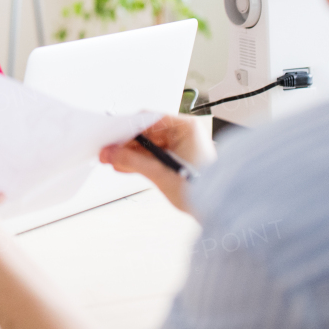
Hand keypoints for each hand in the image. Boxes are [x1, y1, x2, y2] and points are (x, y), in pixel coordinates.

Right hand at [99, 114, 214, 215]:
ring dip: (130, 154)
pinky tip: (124, 165)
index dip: (127, 127)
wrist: (219, 210)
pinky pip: (153, 155)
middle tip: (108, 150)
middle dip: (126, 143)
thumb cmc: (201, 188)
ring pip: (148, 145)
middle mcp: (184, 133)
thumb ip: (132, 160)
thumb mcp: (159, 172)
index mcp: (186, 127)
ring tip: (113, 160)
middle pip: (147, 132)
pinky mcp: (178, 159)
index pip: (149, 119)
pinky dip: (140, 161)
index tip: (111, 135)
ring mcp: (181, 146)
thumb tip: (111, 153)